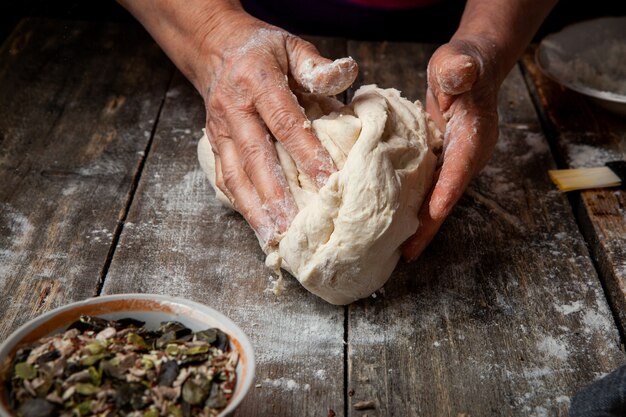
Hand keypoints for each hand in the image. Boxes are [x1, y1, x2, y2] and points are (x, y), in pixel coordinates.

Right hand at [199, 11, 357, 244]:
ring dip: (254, 209)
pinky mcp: (213, 144)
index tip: (329, 181)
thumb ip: (316, 65)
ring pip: (234, 175)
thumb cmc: (262, 51)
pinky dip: (241, 204)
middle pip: (254, 157)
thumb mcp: (291, 46)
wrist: (215, 48)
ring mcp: (219, 130)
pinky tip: (258, 225)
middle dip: (274, 195)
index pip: (285, 123)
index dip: (307, 153)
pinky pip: (225, 178)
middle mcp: (233, 109)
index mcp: (257, 82)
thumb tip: (346, 75)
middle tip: (293, 227)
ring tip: (274, 238)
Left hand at [402, 36, 499, 260]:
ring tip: (399, 250)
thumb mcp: (459, 61)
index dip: (446, 192)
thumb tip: (459, 74)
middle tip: (409, 253)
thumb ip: (459, 68)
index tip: (433, 215)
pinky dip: (414, 207)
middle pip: (448, 196)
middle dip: (430, 226)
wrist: (469, 70)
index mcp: (474, 137)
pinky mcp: (442, 162)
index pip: (459, 168)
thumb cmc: (463, 64)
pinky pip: (428, 190)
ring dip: (420, 223)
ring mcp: (456, 162)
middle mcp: (468, 156)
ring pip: (437, 198)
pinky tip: (394, 222)